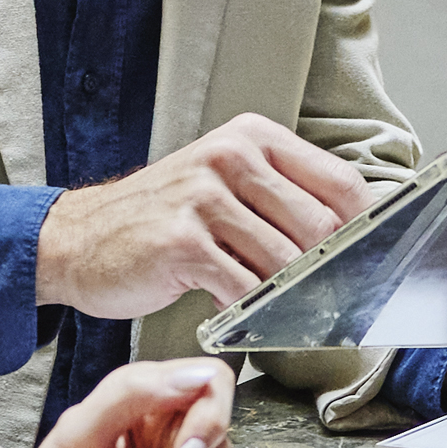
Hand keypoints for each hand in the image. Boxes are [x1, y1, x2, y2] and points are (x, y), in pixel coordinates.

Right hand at [39, 115, 372, 320]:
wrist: (78, 238)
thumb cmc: (161, 219)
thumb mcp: (222, 185)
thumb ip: (281, 200)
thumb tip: (352, 242)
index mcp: (252, 138)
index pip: (341, 183)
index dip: (364, 231)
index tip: (368, 263)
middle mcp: (231, 156)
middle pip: (321, 226)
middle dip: (325, 272)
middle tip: (320, 299)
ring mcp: (204, 197)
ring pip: (285, 261)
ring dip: (285, 296)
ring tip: (271, 305)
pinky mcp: (183, 241)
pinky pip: (244, 288)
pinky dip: (248, 309)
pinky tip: (233, 308)